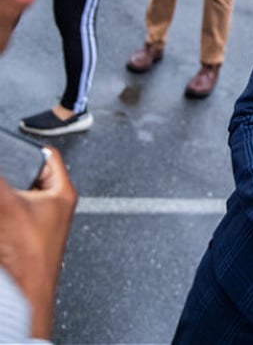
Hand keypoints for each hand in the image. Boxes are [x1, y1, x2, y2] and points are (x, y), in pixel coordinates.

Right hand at [0, 147, 76, 338]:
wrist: (25, 294)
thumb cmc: (33, 257)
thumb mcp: (9, 206)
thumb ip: (3, 183)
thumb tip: (0, 161)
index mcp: (62, 191)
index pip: (46, 155)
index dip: (25, 147)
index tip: (7, 144)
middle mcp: (51, 204)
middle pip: (24, 174)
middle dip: (8, 172)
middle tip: (2, 167)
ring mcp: (36, 220)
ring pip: (13, 194)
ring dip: (6, 193)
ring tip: (5, 206)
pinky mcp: (21, 235)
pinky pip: (6, 212)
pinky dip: (2, 210)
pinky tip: (1, 218)